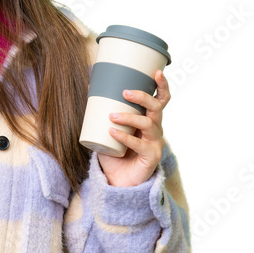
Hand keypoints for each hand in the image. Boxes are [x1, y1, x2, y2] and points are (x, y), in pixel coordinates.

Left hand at [97, 69, 169, 186]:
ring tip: (112, 116)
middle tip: (125, 92)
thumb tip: (91, 84)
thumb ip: (102, 109)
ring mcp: (155, 143)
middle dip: (143, 97)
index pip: (161, 100)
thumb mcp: (108, 127)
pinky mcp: (151, 156)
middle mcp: (155, 129)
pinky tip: (113, 132)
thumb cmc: (114, 151)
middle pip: (157, 108)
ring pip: (148, 124)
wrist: (118, 180)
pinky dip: (125, 136)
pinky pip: (139, 144)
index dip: (162, 86)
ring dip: (130, 117)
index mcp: (148, 119)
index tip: (157, 72)